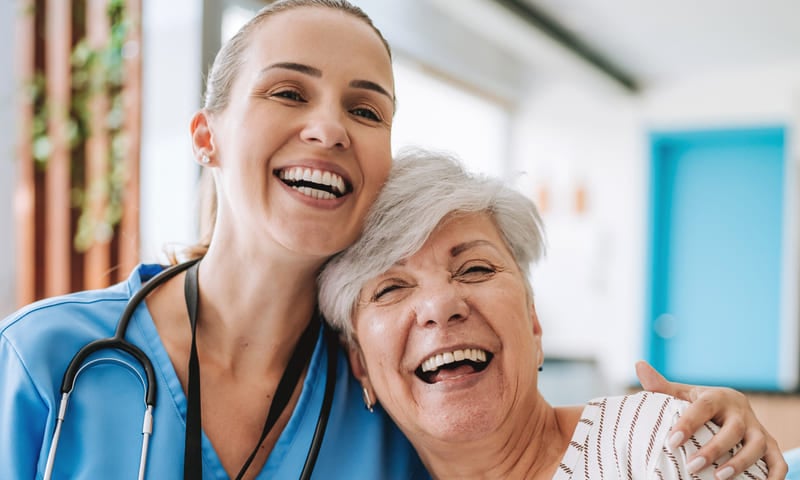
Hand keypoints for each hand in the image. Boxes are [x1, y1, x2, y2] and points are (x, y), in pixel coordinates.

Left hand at [635, 361, 786, 479]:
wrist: (732, 407)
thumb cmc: (701, 404)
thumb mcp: (683, 394)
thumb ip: (661, 386)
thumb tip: (639, 365)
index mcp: (717, 397)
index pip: (703, 408)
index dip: (688, 423)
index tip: (671, 441)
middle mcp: (740, 412)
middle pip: (733, 430)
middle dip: (714, 449)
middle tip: (693, 466)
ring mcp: (758, 429)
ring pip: (757, 445)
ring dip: (740, 462)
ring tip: (719, 477)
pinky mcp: (770, 445)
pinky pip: (779, 461)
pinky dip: (776, 474)